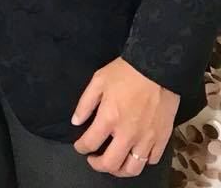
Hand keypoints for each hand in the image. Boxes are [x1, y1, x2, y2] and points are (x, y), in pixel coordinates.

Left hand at [72, 57, 178, 176]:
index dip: (81, 148)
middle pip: (111, 164)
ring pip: (133, 169)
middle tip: (94, 160)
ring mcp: (147, 139)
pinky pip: (151, 160)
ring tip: (114, 163)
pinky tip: (135, 153)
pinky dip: (142, 161)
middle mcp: (128, 133)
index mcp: (109, 117)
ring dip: (119, 170)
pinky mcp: (162, 138)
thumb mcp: (98, 80)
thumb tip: (76, 122)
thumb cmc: (126, 72)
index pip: (90, 143)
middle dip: (98, 166)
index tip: (79, 146)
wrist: (158, 67)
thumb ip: (85, 103)